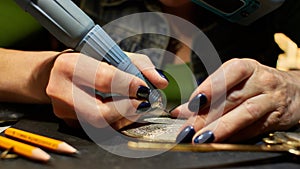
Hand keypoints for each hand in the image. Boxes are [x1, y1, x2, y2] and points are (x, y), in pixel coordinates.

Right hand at [46, 51, 167, 128]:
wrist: (59, 74)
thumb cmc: (90, 61)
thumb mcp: (113, 54)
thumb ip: (140, 65)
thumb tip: (161, 82)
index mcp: (69, 65)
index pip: (103, 79)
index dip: (128, 86)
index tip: (144, 89)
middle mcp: (60, 91)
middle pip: (99, 113)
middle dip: (127, 110)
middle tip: (144, 104)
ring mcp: (64, 112)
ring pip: (101, 125)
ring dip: (126, 117)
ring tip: (138, 106)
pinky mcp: (70, 124)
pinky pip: (99, 129)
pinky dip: (118, 122)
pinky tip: (126, 112)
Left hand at [172, 58, 299, 142]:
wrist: (294, 90)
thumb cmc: (255, 84)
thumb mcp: (234, 81)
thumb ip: (207, 95)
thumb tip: (179, 112)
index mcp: (246, 67)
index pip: (229, 74)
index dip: (210, 87)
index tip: (192, 103)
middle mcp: (260, 80)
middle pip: (232, 98)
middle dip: (207, 115)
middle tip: (188, 128)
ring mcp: (271, 99)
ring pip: (245, 113)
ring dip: (221, 127)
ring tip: (202, 137)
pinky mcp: (277, 118)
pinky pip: (254, 128)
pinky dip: (235, 136)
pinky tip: (220, 141)